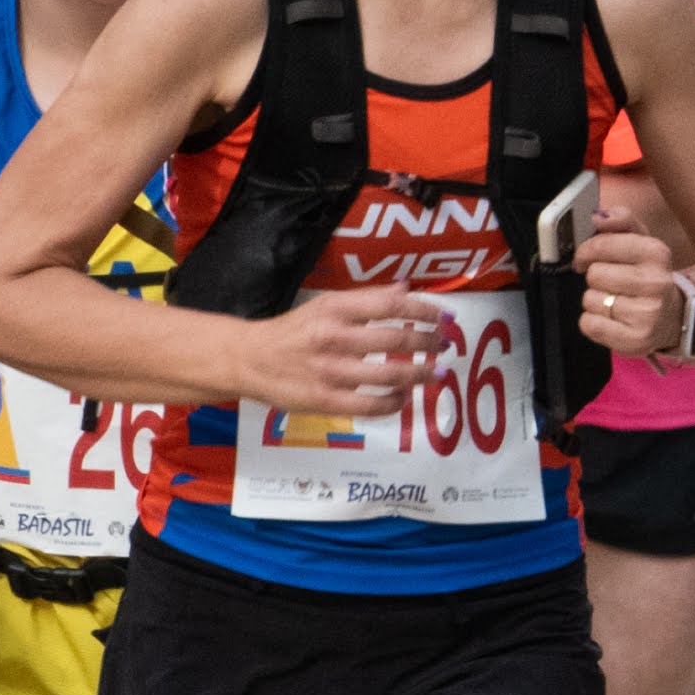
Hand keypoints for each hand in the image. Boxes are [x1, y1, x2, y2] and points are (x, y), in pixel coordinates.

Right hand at [241, 285, 451, 418]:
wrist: (249, 359)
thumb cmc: (293, 331)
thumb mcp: (325, 304)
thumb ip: (366, 299)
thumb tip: (406, 289)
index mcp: (336, 309)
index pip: (391, 305)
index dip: (424, 310)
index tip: (444, 316)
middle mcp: (335, 337)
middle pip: (396, 339)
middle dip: (428, 343)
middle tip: (444, 345)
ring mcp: (331, 371)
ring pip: (389, 374)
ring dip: (420, 374)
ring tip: (436, 373)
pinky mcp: (326, 400)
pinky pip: (372, 405)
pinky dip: (395, 402)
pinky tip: (404, 398)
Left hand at [573, 215, 694, 360]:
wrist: (675, 317)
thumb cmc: (650, 277)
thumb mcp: (643, 242)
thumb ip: (621, 221)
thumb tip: (598, 217)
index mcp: (657, 253)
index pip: (602, 245)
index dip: (587, 251)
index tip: (587, 257)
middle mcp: (656, 283)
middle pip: (594, 274)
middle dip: (596, 278)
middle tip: (611, 283)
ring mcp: (647, 315)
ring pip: (590, 300)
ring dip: (596, 300)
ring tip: (615, 302)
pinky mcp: (634, 341)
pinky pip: (589, 325)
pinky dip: (593, 322)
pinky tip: (610, 319)